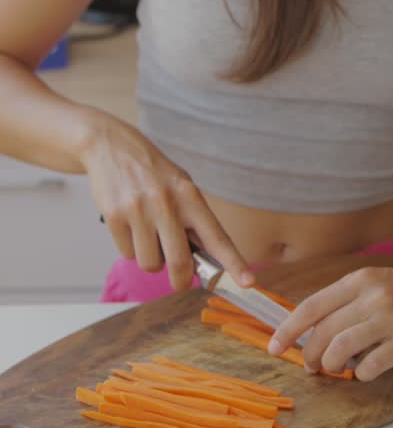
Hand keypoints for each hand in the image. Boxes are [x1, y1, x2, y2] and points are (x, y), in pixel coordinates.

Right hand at [80, 114, 254, 291]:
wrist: (111, 146)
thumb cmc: (152, 172)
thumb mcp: (181, 186)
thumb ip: (192, 220)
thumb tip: (202, 261)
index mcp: (190, 196)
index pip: (217, 237)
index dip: (234, 262)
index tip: (247, 282)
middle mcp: (166, 203)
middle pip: (179, 262)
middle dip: (181, 280)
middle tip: (180, 281)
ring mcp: (139, 210)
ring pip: (150, 263)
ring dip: (152, 260)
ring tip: (148, 236)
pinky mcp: (114, 217)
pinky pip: (127, 254)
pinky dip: (130, 248)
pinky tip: (130, 227)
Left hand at [267, 254, 392, 381]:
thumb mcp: (381, 281)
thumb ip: (352, 300)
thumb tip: (318, 329)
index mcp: (361, 280)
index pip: (312, 306)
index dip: (288, 329)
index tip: (274, 346)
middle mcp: (372, 296)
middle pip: (323, 332)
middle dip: (308, 355)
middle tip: (309, 367)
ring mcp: (392, 318)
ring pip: (341, 348)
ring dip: (331, 365)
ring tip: (335, 370)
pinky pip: (372, 364)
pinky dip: (361, 373)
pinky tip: (365, 372)